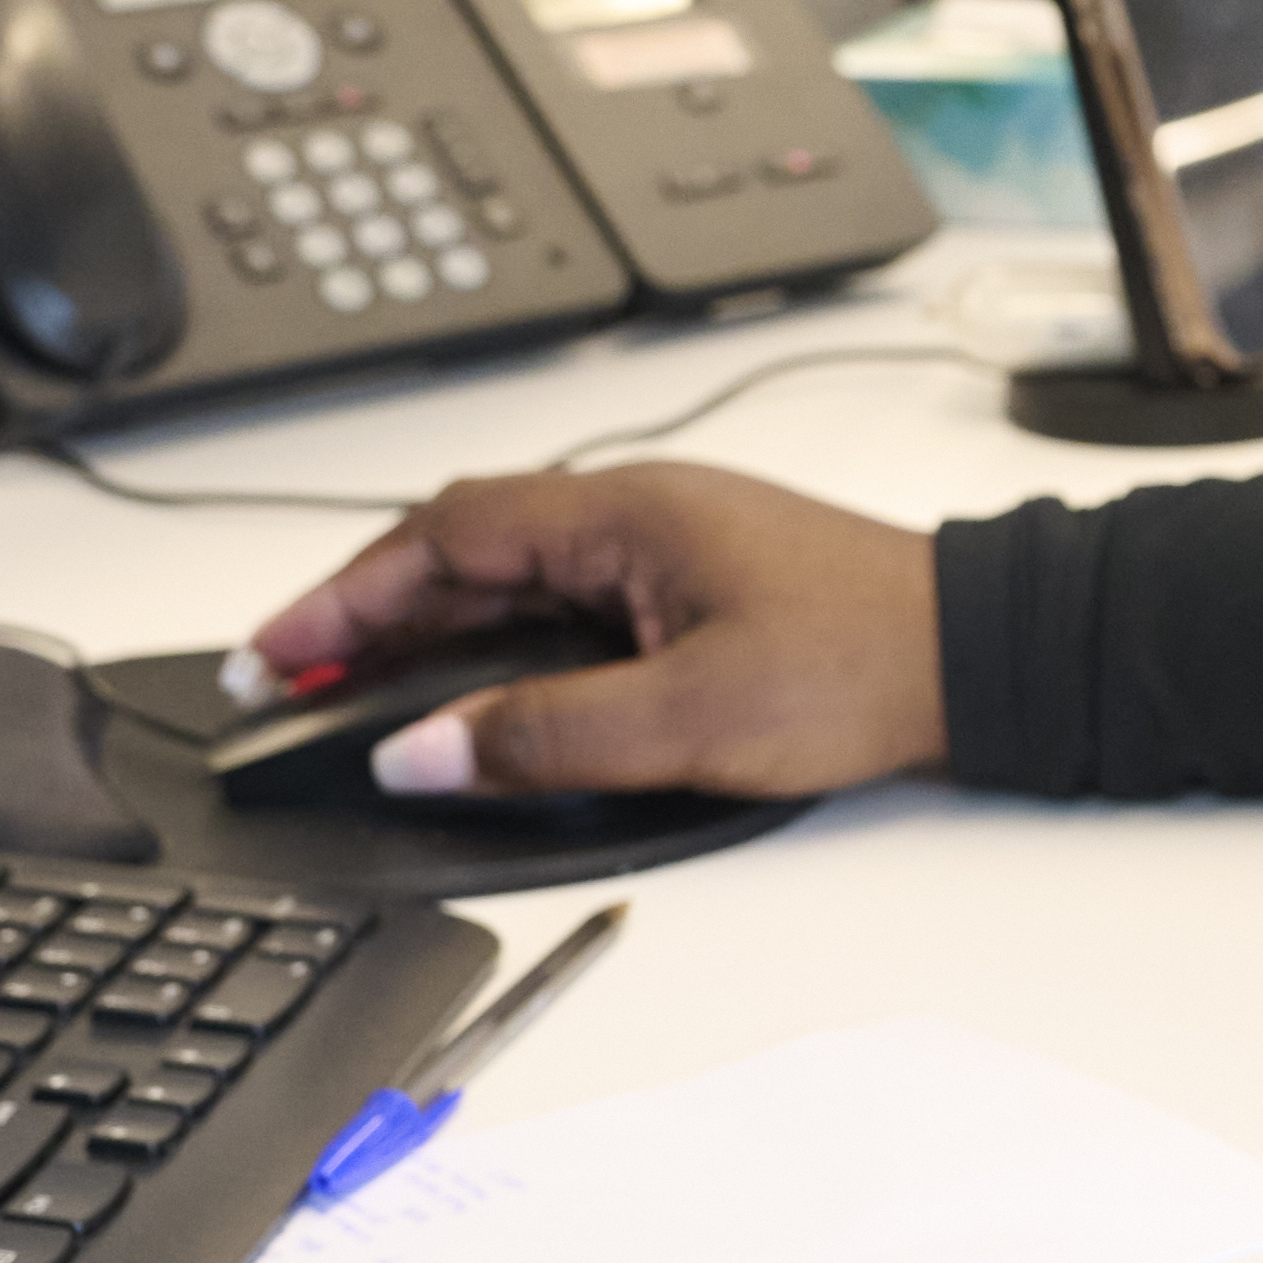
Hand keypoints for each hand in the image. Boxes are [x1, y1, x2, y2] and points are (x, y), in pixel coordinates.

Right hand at [241, 461, 945, 797]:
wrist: (986, 656)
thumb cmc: (868, 659)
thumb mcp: (688, 715)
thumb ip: (544, 735)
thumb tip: (420, 749)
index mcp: (623, 513)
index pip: (442, 537)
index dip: (344, 593)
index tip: (276, 649)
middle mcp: (634, 518)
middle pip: (464, 555)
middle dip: (364, 615)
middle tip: (283, 679)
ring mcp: (662, 555)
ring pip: (510, 586)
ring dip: (426, 635)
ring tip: (347, 695)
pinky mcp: (689, 597)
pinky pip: (561, 613)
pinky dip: (496, 652)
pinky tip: (470, 701)